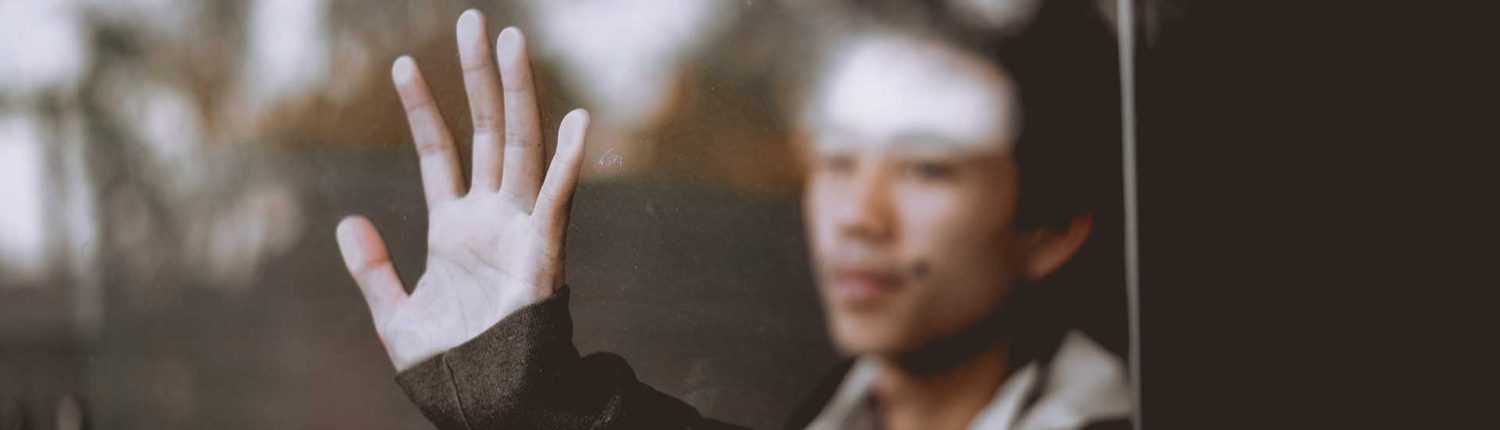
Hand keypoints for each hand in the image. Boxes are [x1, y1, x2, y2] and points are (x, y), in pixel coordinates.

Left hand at [335, 10, 588, 371]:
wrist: (487, 408)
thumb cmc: (450, 370)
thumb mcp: (395, 317)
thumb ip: (371, 270)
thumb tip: (347, 221)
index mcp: (455, 229)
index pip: (439, 152)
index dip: (423, 109)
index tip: (403, 65)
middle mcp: (491, 218)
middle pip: (486, 132)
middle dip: (478, 77)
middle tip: (475, 22)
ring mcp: (519, 231)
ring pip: (520, 148)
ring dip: (517, 96)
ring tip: (512, 42)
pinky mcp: (543, 254)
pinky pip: (557, 201)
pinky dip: (567, 162)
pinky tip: (578, 119)